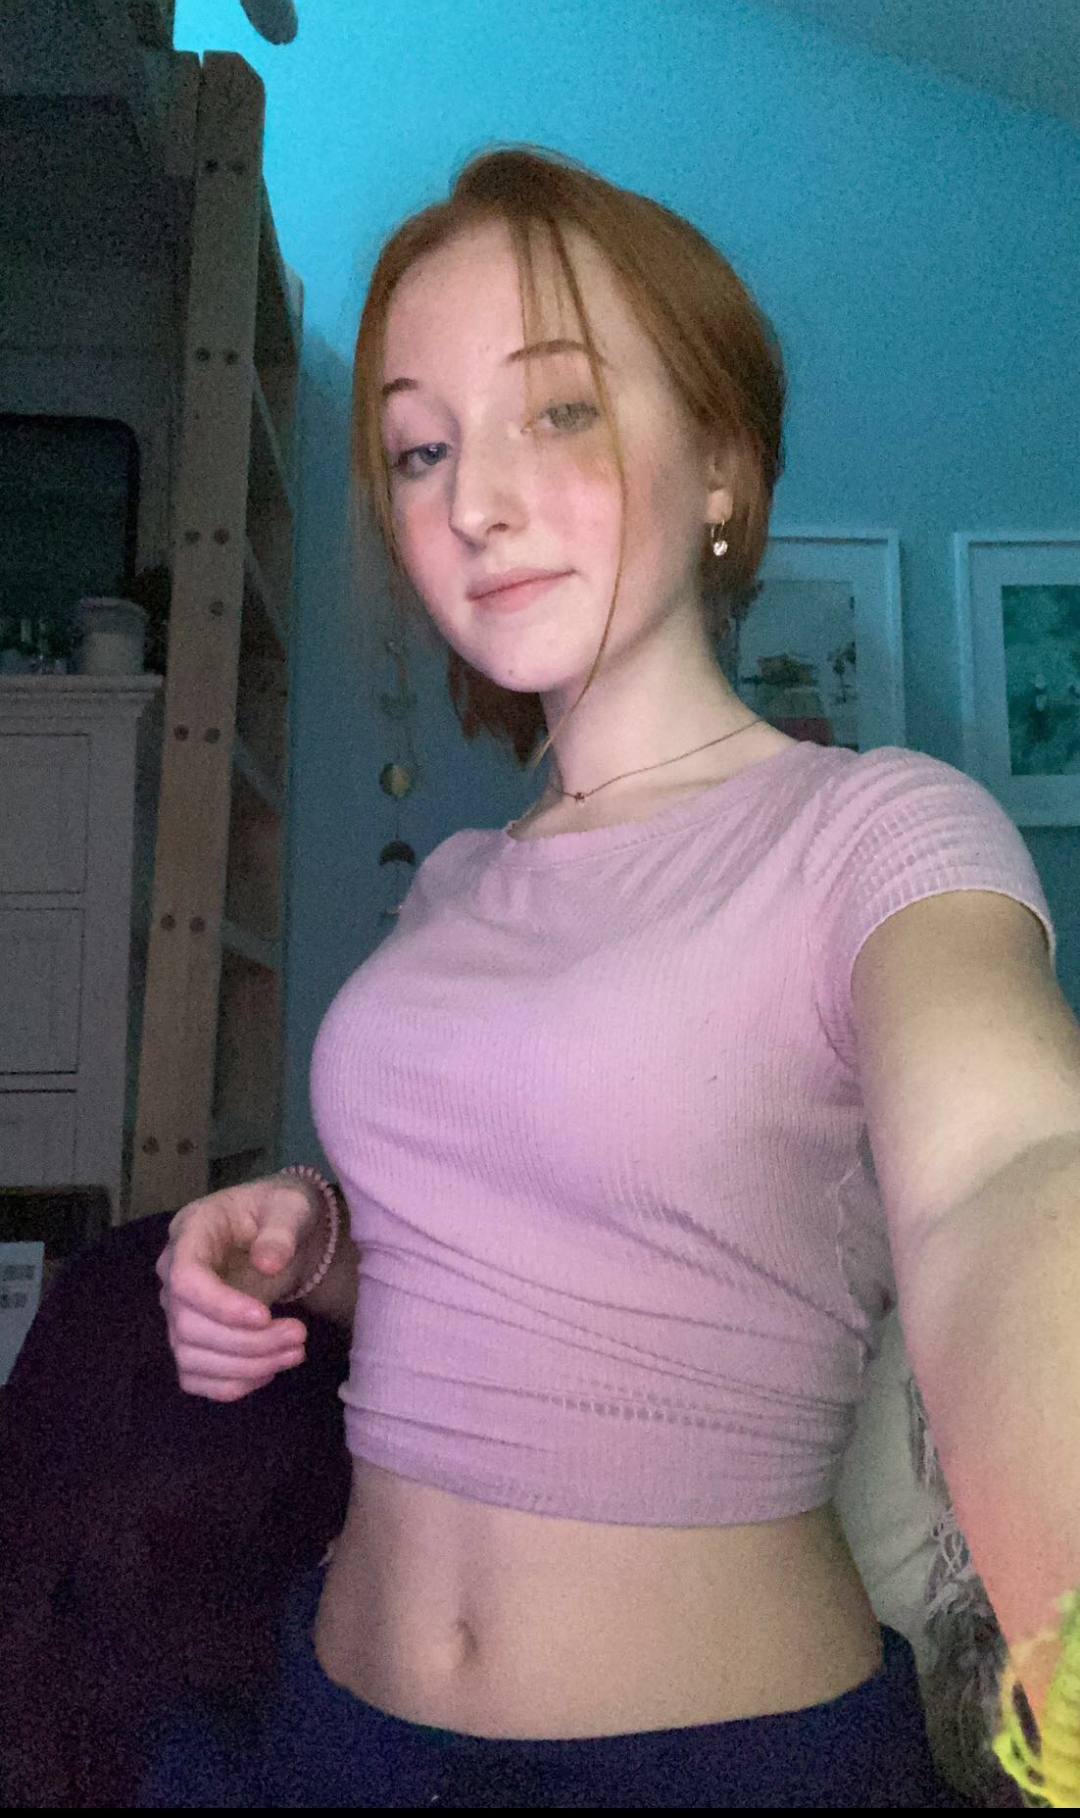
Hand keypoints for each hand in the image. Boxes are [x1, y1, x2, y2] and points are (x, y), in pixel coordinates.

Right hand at [155, 1175, 323, 1400]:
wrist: (281, 1232)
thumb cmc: (280, 1211)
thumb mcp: (290, 1206)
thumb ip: (281, 1229)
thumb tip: (268, 1263)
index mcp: (191, 1232)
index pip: (186, 1279)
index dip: (220, 1305)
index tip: (265, 1315)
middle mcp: (173, 1274)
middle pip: (188, 1326)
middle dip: (247, 1342)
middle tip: (299, 1336)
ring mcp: (178, 1310)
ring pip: (190, 1357)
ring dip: (245, 1367)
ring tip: (295, 1352)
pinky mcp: (191, 1339)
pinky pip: (195, 1377)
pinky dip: (231, 1384)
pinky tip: (269, 1371)